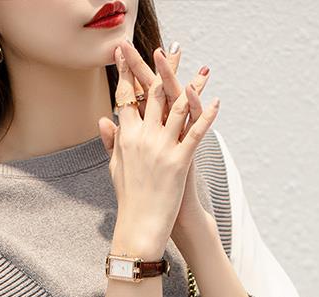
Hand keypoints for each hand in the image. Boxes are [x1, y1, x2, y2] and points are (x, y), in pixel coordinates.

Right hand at [99, 44, 219, 259]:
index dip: (127, 73)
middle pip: (154, 94)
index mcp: (125, 137)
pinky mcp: (179, 161)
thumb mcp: (115, 167)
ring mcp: (161, 148)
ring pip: (179, 107)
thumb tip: (102, 120)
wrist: (140, 225)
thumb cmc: (128, 198)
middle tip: (173, 50)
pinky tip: (216, 101)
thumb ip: (111, 141)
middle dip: (163, 69)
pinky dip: (207, 115)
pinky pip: (196, 132)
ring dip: (194, 85)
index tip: (126, 53)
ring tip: (204, 70)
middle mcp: (142, 137)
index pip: (126, 97)